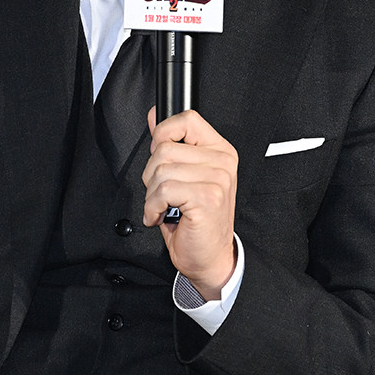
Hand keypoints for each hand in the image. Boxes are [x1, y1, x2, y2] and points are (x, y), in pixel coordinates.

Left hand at [142, 107, 238, 300]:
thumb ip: (171, 143)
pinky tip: (161, 216)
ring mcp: (217, 178)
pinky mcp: (208, 197)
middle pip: (165, 148)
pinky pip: (164, 191)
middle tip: (162, 194)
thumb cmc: (196, 221)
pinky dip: (153, 207)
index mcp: (219, 150)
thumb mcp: (183, 175)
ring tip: (163, 207)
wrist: (209, 257)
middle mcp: (222, 161)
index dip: (164, 133)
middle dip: (151, 174)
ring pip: (160, 170)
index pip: (187, 119)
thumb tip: (154, 117)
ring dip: (151, 194)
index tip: (159, 153)